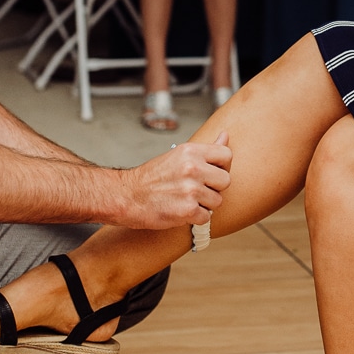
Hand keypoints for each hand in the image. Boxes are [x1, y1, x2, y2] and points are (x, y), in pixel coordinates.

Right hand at [115, 131, 232, 229]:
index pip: (227, 155)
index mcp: (191, 151)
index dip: (221, 167)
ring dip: (203, 205)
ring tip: (184, 200)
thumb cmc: (152, 178)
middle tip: (195, 189)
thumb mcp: (179, 156)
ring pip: (217, 201)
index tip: (209, 173)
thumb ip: (206, 150)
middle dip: (213, 188)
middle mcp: (193, 168)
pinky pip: (206, 217)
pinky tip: (180, 210)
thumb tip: (225, 136)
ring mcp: (191, 189)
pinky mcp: (187, 210)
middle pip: (225, 181)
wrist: (127, 196)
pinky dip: (194, 218)